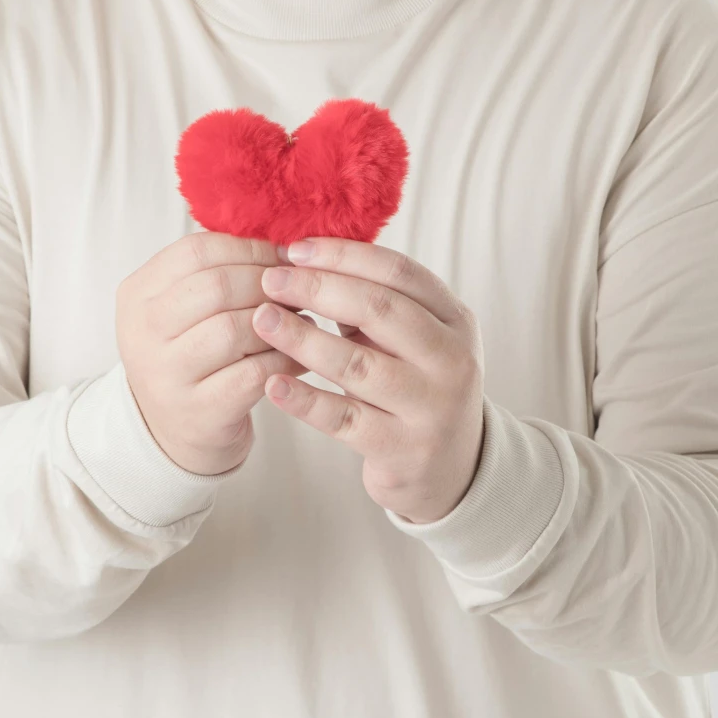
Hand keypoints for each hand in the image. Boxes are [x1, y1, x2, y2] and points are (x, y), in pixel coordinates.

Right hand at [116, 232, 306, 475]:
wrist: (172, 433)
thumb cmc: (190, 358)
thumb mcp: (181, 310)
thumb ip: (216, 272)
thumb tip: (283, 245)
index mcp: (137, 294)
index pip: (195, 251)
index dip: (249, 249)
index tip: (283, 258)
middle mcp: (142, 332)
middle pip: (216, 286)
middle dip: (267, 283)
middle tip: (298, 291)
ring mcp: (166, 375)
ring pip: (236, 329)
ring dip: (280, 323)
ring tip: (303, 323)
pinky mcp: (199, 411)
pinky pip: (255, 373)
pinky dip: (285, 361)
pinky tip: (300, 358)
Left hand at [251, 239, 485, 522]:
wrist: (451, 467)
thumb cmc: (416, 388)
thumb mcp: (412, 341)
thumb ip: (373, 306)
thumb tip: (305, 260)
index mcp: (455, 321)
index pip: (399, 273)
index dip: (344, 256)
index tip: (297, 249)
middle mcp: (452, 360)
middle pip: (381, 310)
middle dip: (319, 289)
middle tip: (272, 279)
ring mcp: (431, 407)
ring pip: (358, 364)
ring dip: (302, 338)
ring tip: (262, 320)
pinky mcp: (403, 449)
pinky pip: (344, 418)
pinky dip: (305, 399)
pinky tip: (273, 383)